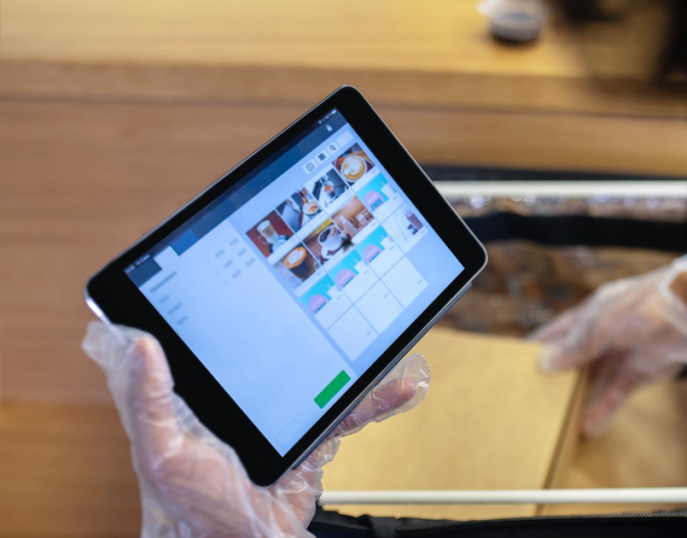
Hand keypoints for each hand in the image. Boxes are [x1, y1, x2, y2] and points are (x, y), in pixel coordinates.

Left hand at [82, 322, 429, 537]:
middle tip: (332, 298)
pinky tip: (396, 386)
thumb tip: (140, 342)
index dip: (235, 305)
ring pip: (322, 374)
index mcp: (205, 393)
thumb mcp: (160, 451)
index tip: (258, 277)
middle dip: (311, 324)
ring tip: (375, 339)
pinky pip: (348, 414)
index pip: (220, 337)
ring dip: (351, 358)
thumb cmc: (188, 506)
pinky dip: (376, 400)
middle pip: (283, 348)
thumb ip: (148, 400)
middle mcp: (246, 398)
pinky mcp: (310, 441)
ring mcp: (282, 417)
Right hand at [531, 252, 686, 436]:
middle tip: (536, 394)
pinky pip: (616, 393)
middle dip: (560, 375)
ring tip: (560, 419)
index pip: (560, 330)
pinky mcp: (640, 371)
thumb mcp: (602, 324)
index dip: (542, 344)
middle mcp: (605, 333)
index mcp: (592, 312)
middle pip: (577, 358)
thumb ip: (575, 345)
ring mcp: (623, 353)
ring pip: (596, 379)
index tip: (520, 360)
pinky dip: (603, 408)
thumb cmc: (644, 305)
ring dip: (580, 398)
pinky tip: (588, 425)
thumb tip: (545, 364)